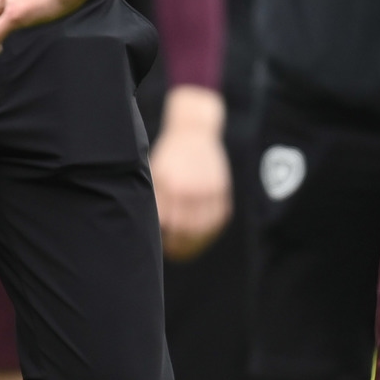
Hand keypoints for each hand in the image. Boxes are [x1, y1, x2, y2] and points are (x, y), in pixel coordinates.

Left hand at [151, 86, 231, 260]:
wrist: (193, 131)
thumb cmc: (169, 154)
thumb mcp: (157, 173)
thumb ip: (158, 199)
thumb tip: (159, 227)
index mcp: (171, 186)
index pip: (169, 224)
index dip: (166, 237)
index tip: (163, 243)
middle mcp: (191, 189)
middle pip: (187, 230)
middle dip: (180, 242)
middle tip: (174, 248)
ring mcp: (208, 189)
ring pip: (205, 227)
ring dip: (196, 239)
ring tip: (188, 241)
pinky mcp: (221, 188)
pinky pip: (219, 216)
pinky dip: (212, 227)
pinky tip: (203, 229)